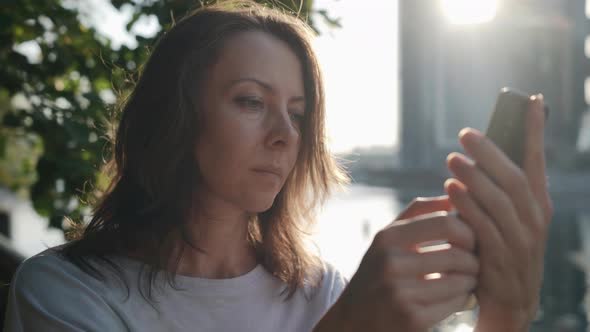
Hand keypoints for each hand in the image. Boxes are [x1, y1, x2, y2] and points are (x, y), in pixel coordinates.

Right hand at [316, 197, 478, 331]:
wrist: (353, 319)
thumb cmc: (378, 272)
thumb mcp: (386, 238)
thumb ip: (417, 213)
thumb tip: (454, 194)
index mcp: (387, 238)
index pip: (445, 222)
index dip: (468, 229)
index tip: (471, 238)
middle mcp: (391, 263)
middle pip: (458, 253)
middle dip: (475, 258)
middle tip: (476, 262)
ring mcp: (401, 293)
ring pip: (461, 280)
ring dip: (472, 280)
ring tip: (468, 279)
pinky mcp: (412, 319)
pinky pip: (456, 303)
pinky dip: (464, 299)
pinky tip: (458, 297)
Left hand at [444, 95, 552, 330]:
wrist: (507, 305)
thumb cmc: (499, 253)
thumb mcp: (503, 220)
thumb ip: (494, 191)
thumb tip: (473, 153)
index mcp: (537, 206)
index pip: (537, 162)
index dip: (535, 131)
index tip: (532, 100)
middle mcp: (535, 220)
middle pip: (516, 178)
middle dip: (491, 153)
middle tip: (465, 134)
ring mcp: (521, 242)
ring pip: (501, 201)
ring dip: (476, 177)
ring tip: (452, 159)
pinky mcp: (502, 261)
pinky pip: (485, 227)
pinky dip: (468, 206)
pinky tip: (450, 190)